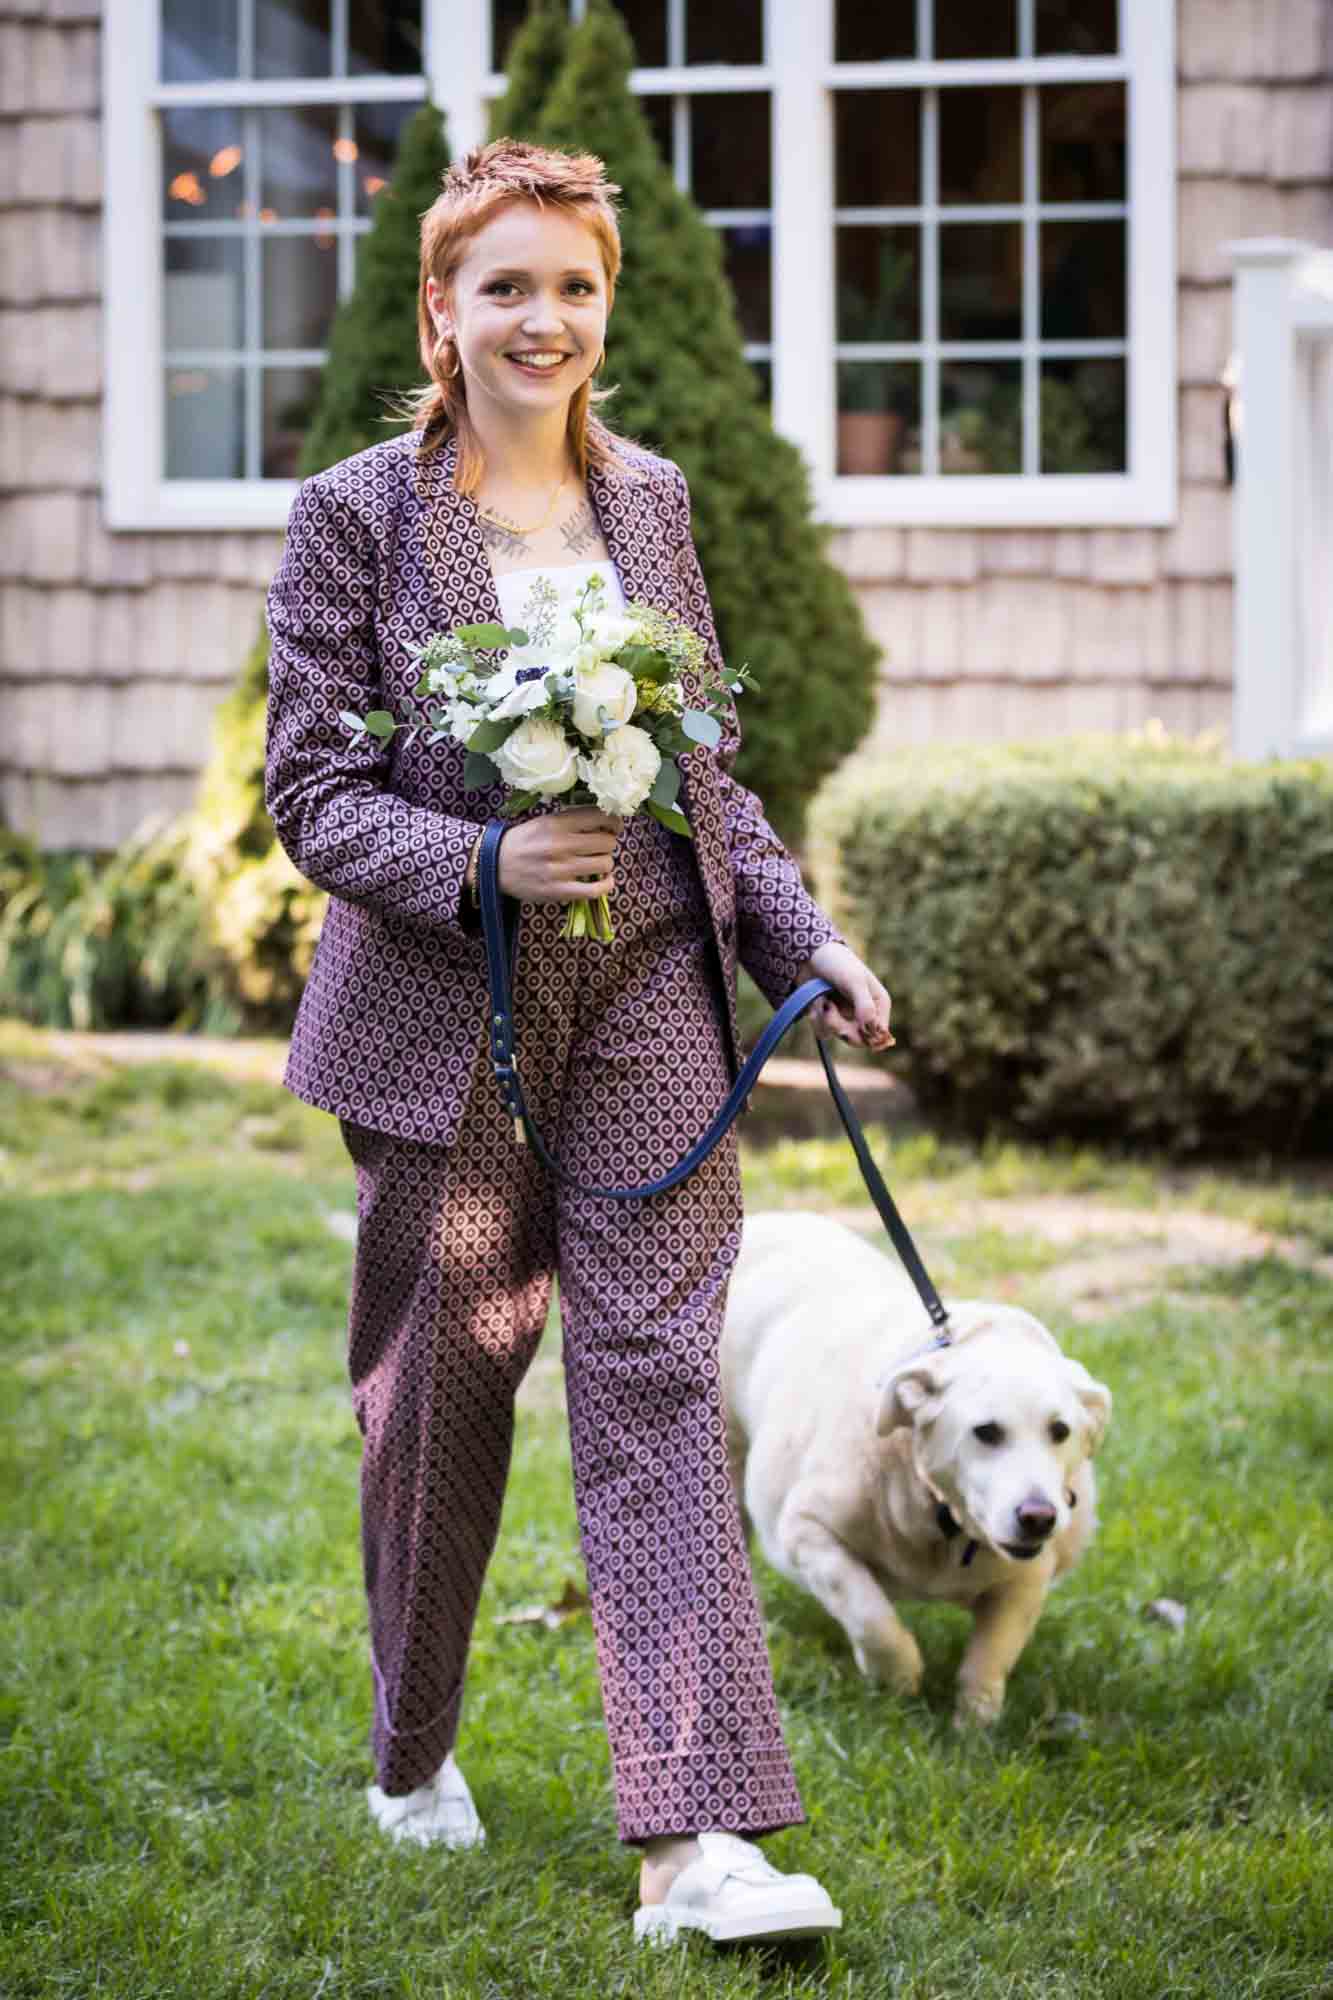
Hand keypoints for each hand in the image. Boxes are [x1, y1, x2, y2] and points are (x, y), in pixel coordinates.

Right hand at [496, 805, 622, 904]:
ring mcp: (561, 869)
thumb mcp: (543, 821)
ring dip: (606, 863)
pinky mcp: (560, 891)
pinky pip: (596, 890)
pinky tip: (604, 881)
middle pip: (607, 841)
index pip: (599, 817)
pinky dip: (606, 885)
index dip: (614, 822)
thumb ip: (571, 819)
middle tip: (601, 846)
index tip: (613, 827)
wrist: (495, 866)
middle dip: (609, 843)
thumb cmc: (522, 842)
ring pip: (605, 863)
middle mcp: (561, 845)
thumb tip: (603, 819)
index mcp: (557, 824)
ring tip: (597, 863)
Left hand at [799, 941, 894, 1049]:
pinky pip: (823, 1031)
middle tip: (828, 1009)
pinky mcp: (830, 1019)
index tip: (852, 1026)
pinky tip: (816, 1001)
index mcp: (879, 1004)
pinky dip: (817, 1018)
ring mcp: (847, 1018)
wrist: (810, 955)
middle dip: (840, 1026)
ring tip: (822, 998)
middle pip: (858, 1040)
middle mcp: (866, 1014)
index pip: (880, 1035)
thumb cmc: (837, 963)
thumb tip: (872, 1031)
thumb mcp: (854, 982)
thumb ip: (865, 1006)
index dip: (866, 1036)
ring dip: (825, 1018)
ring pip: (837, 1035)